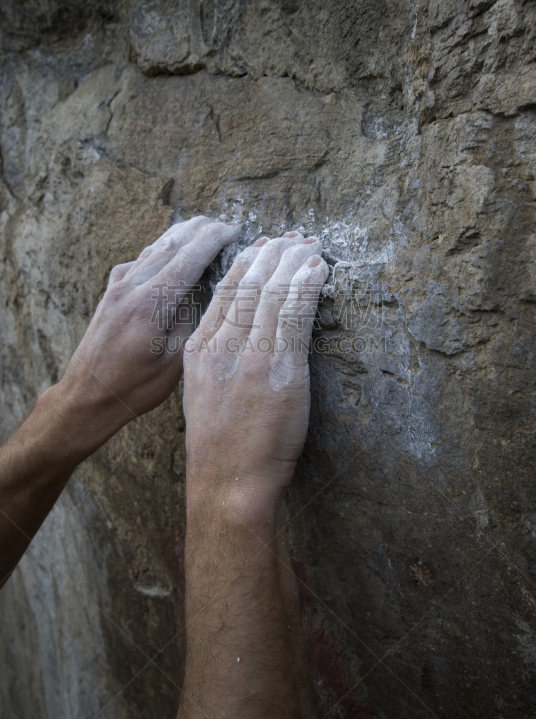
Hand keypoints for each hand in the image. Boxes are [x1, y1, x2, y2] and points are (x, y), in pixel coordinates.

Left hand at [54, 215, 240, 454]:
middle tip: (223, 222)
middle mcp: (130, 288)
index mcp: (150, 304)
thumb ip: (191, 323)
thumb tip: (204, 296)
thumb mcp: (175, 361)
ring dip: (178, 236)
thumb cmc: (133, 387)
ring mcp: (116, 289)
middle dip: (198, 230)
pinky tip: (164, 253)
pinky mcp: (109, 295)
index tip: (233, 228)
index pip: (189, 259)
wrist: (87, 397)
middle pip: (169, 245)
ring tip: (200, 227)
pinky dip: (156, 251)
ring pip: (151, 250)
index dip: (214, 240)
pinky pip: (135, 263)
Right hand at [183, 231, 328, 514]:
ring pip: (273, 292)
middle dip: (274, 253)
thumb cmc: (221, 446)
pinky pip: (295, 313)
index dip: (246, 263)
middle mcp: (222, 345)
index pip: (224, 291)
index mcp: (199, 349)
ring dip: (295, 263)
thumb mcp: (204, 394)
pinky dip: (308, 285)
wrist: (229, 482)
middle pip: (249, 284)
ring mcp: (250, 354)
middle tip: (294, 236)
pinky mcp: (280, 367)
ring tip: (312, 245)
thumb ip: (218, 361)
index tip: (262, 245)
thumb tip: (241, 339)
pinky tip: (319, 270)